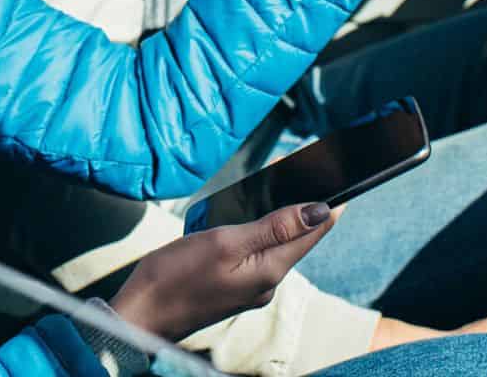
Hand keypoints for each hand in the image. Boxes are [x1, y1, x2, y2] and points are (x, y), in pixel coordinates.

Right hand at [109, 202, 335, 342]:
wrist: (140, 313)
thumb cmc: (177, 276)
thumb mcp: (225, 243)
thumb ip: (272, 227)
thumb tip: (319, 211)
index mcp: (270, 271)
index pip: (314, 233)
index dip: (331, 205)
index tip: (346, 180)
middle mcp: (266, 282)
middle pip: (298, 238)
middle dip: (307, 206)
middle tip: (314, 171)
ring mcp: (249, 286)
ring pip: (278, 244)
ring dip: (284, 216)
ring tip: (288, 185)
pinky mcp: (232, 284)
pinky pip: (258, 252)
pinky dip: (262, 229)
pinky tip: (253, 215)